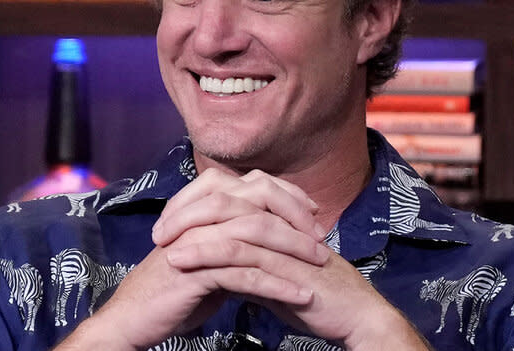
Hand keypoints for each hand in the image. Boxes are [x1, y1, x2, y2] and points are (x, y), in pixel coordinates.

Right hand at [59, 168, 327, 350]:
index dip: (286, 194)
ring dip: (293, 249)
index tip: (313, 212)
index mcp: (203, 208)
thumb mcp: (208, 258)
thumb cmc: (170, 290)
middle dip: (295, 216)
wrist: (132, 318)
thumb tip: (268, 239)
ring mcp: (197, 241)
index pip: (253, 185)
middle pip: (258, 199)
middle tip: (321, 236)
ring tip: (321, 264)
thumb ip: (234, 243)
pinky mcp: (196, 271)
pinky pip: (246, 274)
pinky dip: (278, 284)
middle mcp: (200, 216)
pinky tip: (301, 295)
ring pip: (255, 233)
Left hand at [160, 170, 431, 349]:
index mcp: (275, 219)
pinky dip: (209, 256)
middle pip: (226, 200)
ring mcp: (284, 242)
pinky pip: (242, 255)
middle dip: (187, 211)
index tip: (166, 223)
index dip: (195, 205)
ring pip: (231, 224)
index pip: (228, 197)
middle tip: (158, 230)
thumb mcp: (274, 276)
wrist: (355, 317)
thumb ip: (249, 265)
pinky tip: (183, 262)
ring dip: (193, 232)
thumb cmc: (318, 297)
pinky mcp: (287, 266)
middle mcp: (279, 223)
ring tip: (162, 244)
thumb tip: (219, 265)